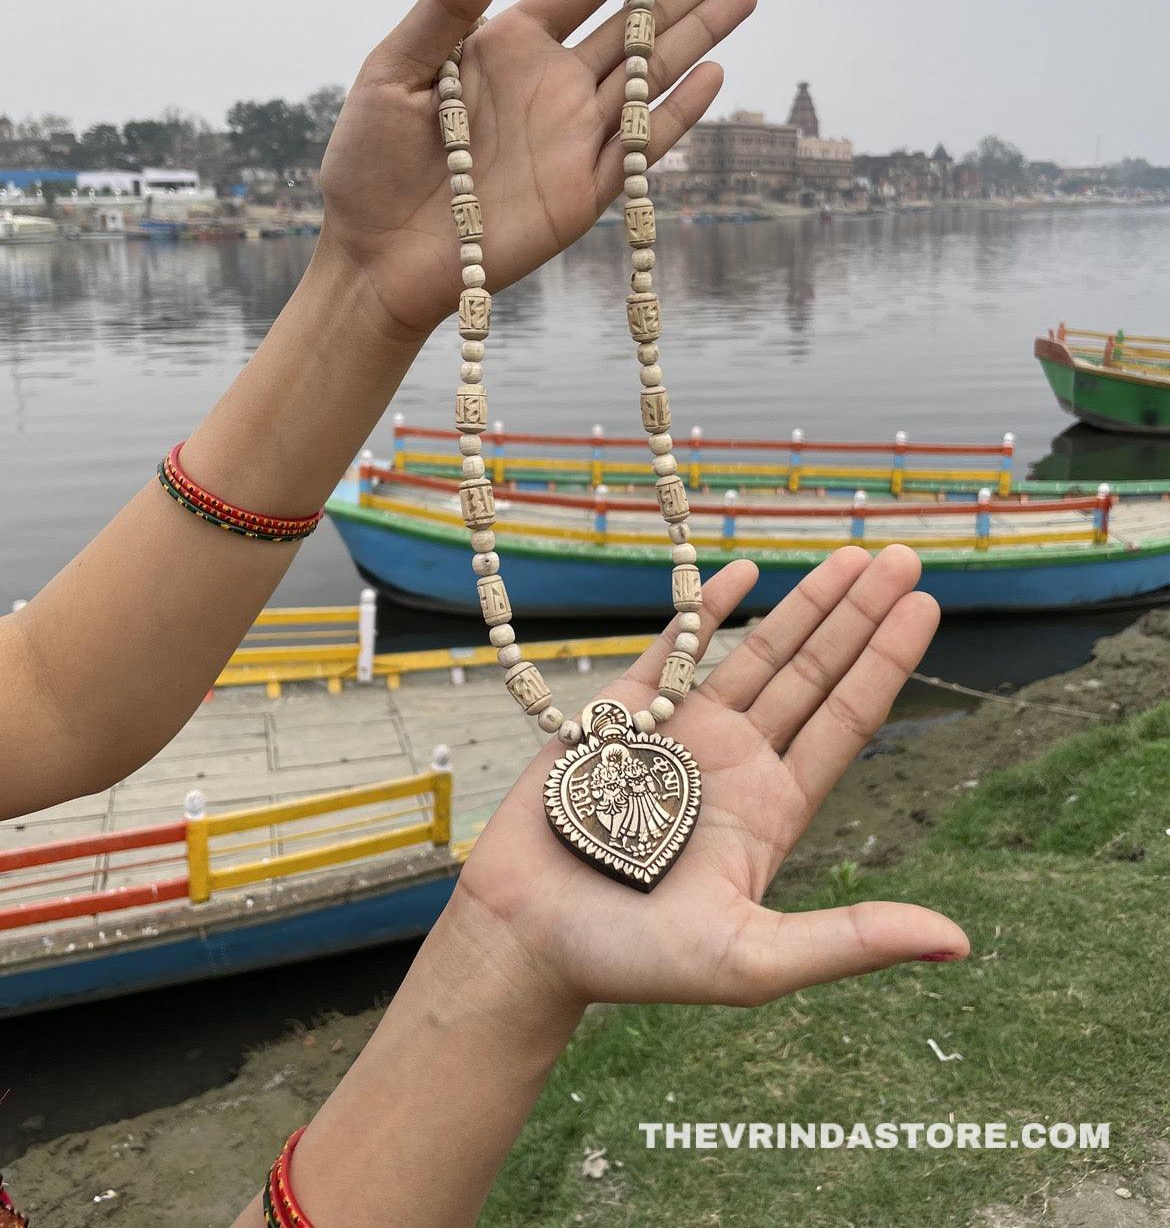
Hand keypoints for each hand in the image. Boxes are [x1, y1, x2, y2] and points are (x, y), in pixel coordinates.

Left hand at [317, 0, 764, 341]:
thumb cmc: (369, 161)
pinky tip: (713, 73)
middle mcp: (554, 84)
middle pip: (641, 24)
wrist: (372, 258)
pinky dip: (677, 113)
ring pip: (653, 76)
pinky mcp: (584, 193)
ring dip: (701, 36)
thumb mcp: (396, 67)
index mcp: (510, 43)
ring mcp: (574, 138)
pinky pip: (641, 148)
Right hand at [454, 545, 968, 1010]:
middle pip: (814, 672)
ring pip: (755, 652)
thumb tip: (958, 942)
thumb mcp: (753, 959)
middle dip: (858, 614)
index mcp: (773, 808)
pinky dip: (706, 608)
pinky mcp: (622, 714)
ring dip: (803, 604)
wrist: (525, 937)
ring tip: (849, 555)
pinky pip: (672, 647)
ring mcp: (681, 732)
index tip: (925, 605)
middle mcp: (737, 761)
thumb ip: (849, 940)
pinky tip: (743, 573)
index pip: (847, 719)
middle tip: (903, 556)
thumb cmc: (633, 961)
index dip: (887, 660)